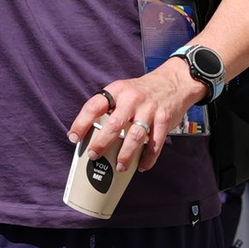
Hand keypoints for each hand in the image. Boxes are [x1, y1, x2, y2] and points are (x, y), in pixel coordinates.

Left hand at [67, 60, 206, 174]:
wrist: (174, 80)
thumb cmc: (142, 91)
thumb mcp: (123, 90)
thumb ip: (110, 107)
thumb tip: (90, 134)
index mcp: (117, 91)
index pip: (94, 106)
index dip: (81, 123)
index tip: (73, 138)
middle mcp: (132, 99)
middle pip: (114, 125)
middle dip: (102, 143)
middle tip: (94, 155)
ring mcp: (149, 109)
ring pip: (135, 137)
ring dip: (125, 155)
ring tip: (120, 166)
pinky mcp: (164, 120)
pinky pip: (155, 143)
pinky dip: (148, 158)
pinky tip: (142, 166)